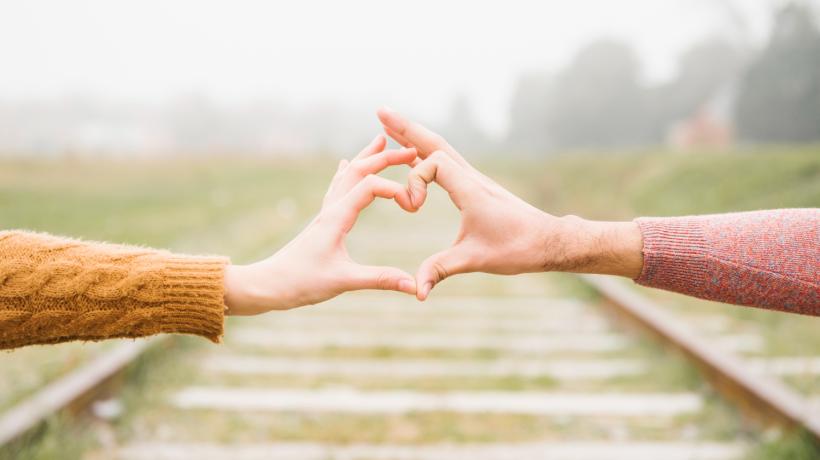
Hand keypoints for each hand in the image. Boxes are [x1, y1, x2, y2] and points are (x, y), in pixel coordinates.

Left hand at [224, 135, 417, 314]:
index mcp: (336, 217)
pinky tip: (344, 165)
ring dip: (366, 157)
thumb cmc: (300, 282)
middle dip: (384, 157)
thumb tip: (414, 285)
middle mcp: (331, 209)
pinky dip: (347, 172)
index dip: (395, 188)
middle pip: (358, 171)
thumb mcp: (343, 281)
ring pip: (347, 175)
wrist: (268, 285)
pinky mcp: (322, 221)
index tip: (413, 205)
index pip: (369, 186)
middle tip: (410, 150)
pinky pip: (336, 187)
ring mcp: (325, 213)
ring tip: (380, 140)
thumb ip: (380, 279)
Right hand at [377, 107, 643, 299]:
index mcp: (470, 189)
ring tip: (391, 125)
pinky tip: (416, 154)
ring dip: (415, 136)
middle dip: (406, 128)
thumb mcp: (475, 260)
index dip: (415, 180)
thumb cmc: (517, 248)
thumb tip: (417, 291)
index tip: (412, 206)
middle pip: (434, 142)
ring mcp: (474, 179)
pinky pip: (447, 161)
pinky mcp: (476, 187)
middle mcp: (472, 177)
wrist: (549, 241)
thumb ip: (441, 270)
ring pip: (441, 149)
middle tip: (380, 112)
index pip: (434, 162)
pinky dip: (427, 152)